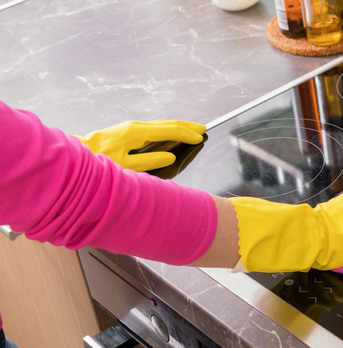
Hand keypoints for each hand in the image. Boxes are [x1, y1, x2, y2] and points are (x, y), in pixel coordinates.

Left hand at [77, 120, 205, 171]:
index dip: (186, 134)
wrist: (77, 155)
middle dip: (186, 126)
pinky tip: (170, 133)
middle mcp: (134, 126)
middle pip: (166, 123)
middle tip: (202, 129)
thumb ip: (150, 161)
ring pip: (160, 124)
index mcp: (136, 133)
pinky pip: (152, 127)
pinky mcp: (126, 130)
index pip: (168, 131)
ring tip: (191, 129)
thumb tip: (170, 156)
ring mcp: (129, 126)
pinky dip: (166, 129)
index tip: (200, 136)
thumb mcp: (126, 166)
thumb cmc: (99, 163)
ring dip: (177, 126)